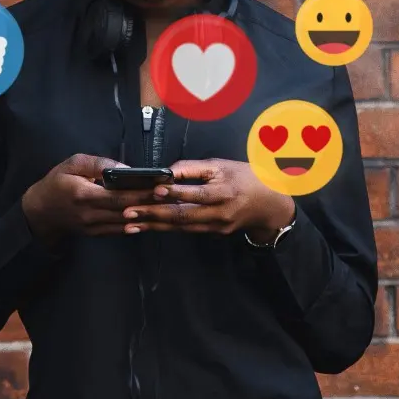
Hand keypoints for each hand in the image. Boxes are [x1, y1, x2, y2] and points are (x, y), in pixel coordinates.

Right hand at [21, 154, 160, 244]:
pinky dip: (137, 224)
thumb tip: (125, 168)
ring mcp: (94, 227)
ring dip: (147, 216)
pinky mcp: (96, 234)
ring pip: (126, 223)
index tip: (161, 186)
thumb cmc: (57, 182)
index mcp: (84, 195)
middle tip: (172, 196)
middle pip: (127, 211)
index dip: (142, 192)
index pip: (119, 196)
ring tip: (167, 207)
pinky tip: (151, 218)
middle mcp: (91, 214)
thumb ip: (98, 164)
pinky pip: (120, 230)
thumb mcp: (73, 164)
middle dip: (151, 203)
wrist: (40, 212)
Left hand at [120, 159, 295, 241]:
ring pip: (181, 226)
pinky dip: (166, 228)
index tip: (154, 190)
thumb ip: (193, 168)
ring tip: (130, 224)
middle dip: (153, 214)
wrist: (270, 205)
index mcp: (223, 191)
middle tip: (128, 213)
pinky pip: (186, 230)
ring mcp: (216, 226)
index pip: (195, 193)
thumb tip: (166, 171)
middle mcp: (219, 212)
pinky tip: (148, 227)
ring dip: (154, 225)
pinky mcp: (213, 233)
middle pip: (183, 215)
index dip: (174, 192)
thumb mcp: (222, 165)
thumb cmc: (245, 178)